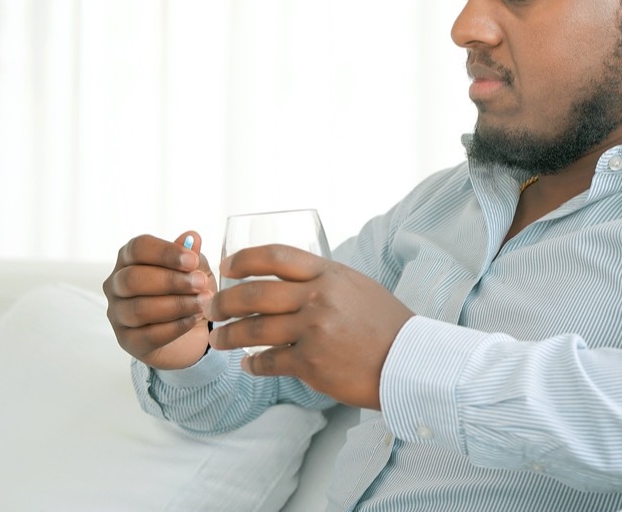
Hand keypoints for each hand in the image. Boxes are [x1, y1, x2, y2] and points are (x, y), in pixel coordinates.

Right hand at [104, 232, 214, 369]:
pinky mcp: (127, 341)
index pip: (138, 248)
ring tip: (203, 303)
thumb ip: (191, 255)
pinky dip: (175, 327)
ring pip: (139, 309)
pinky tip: (194, 319)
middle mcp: (116, 285)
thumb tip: (192, 237)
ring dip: (176, 305)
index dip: (165, 252)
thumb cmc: (186, 292)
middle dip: (171, 281)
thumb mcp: (194, 270)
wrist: (189, 333)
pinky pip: (147, 335)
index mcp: (129, 259)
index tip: (192, 261)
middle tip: (200, 283)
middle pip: (132, 278)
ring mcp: (117, 314)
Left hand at [205, 245, 414, 409]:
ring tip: (217, 339)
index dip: (244, 259)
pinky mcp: (311, 363)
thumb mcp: (357, 286)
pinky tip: (247, 364)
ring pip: (253, 329)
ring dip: (228, 335)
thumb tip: (290, 281)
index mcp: (329, 274)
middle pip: (254, 294)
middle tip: (211, 308)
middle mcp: (318, 298)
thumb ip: (324, 281)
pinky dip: (252, 364)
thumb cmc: (386, 324)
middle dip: (224, 302)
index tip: (227, 267)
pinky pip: (269, 361)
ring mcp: (313, 331)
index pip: (276, 256)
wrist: (410, 361)